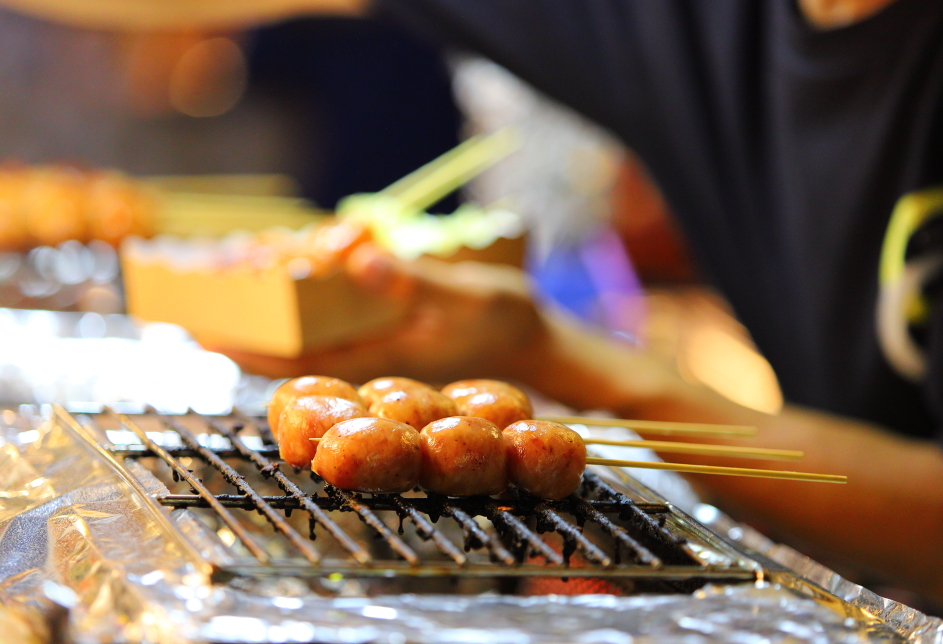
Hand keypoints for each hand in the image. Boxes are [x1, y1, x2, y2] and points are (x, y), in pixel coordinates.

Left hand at [215, 243, 549, 383]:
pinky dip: (303, 285)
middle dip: (246, 322)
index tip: (205, 335)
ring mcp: (375, 338)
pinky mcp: (383, 322)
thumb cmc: (505, 320)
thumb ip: (418, 283)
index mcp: (385, 357)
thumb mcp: (471, 297)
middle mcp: (370, 352)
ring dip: (269, 301)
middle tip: (198, 293)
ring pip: (307, 326)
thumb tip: (359, 260)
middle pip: (292, 343)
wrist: (529, 336)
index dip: (251, 350)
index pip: (303, 360)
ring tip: (226, 269)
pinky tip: (283, 260)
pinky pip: (331, 309)